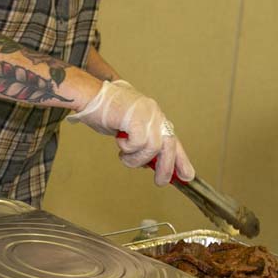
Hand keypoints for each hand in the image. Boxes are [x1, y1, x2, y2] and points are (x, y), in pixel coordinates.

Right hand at [66, 80, 195, 185]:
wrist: (90, 95)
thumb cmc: (105, 111)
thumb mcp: (128, 130)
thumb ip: (141, 143)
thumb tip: (149, 163)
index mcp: (155, 116)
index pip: (173, 140)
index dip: (181, 160)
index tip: (187, 175)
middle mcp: (155, 114)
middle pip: (169, 145)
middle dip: (166, 167)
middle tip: (160, 182)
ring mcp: (147, 114)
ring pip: (152, 148)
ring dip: (136, 159)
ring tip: (123, 155)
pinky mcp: (135, 117)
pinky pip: (138, 143)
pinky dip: (127, 148)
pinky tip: (119, 141)